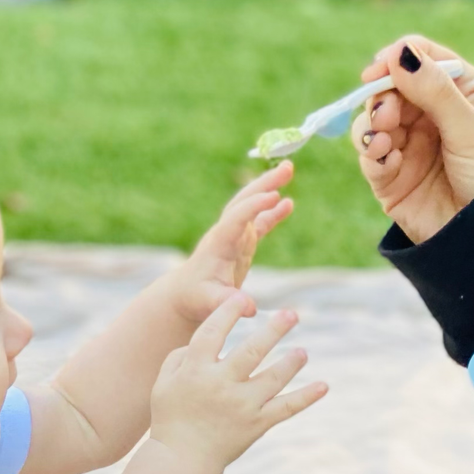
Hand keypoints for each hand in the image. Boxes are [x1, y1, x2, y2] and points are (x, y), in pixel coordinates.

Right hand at [150, 293, 326, 466]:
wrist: (182, 459)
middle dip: (274, 330)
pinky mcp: (257, 424)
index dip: (228, 312)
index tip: (242, 298)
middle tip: (292, 314)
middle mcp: (221, 385)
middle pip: (252, 351)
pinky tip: (324, 386)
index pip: (213, 333)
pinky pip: (286, 408)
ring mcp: (242, 406)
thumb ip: (180, 355)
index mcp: (195, 371)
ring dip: (291, 362)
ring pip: (274, 378)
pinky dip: (306, 397)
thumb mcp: (164, 382)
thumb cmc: (171, 416)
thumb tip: (209, 337)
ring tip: (302, 352)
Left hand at [168, 162, 294, 324]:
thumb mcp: (209, 302)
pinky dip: (272, 212)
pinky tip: (289, 203)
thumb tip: (249, 306)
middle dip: (264, 184)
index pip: (236, 218)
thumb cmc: (195, 298)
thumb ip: (226, 301)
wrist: (185, 294)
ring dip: (268, 187)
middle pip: (244, 201)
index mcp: (219, 243)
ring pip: (252, 205)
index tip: (273, 196)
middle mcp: (226, 233)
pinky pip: (259, 222)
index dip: (254, 207)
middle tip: (287, 167)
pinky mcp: (241, 243)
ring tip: (288, 169)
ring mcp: (234, 236)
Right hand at [354, 34, 473, 244]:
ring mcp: (408, 145)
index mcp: (459, 93)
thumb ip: (436, 91)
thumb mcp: (471, 129)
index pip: (421, 59)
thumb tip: (400, 51)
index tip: (380, 67)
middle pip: (390, 87)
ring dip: (372, 123)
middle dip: (382, 96)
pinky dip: (372, 152)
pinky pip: (370, 156)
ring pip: (373, 120)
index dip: (398, 58)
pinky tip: (386, 158)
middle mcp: (430, 115)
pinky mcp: (391, 177)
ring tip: (384, 138)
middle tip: (386, 113)